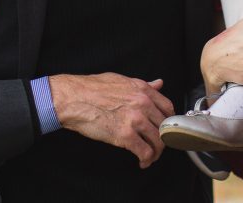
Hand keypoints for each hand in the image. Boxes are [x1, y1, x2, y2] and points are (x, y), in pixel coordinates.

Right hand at [49, 73, 174, 168]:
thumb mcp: (121, 80)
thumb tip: (158, 84)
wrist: (73, 99)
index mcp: (142, 90)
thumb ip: (143, 84)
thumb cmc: (91, 88)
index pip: (167, 108)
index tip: (165, 128)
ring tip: (150, 156)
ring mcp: (135, 120)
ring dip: (156, 152)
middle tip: (157, 145)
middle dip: (163, 139)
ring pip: (158, 141)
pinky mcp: (125, 136)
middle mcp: (143, 104)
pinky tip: (142, 162)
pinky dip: (146, 160)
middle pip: (165, 126)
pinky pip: (144, 152)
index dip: (168, 121)